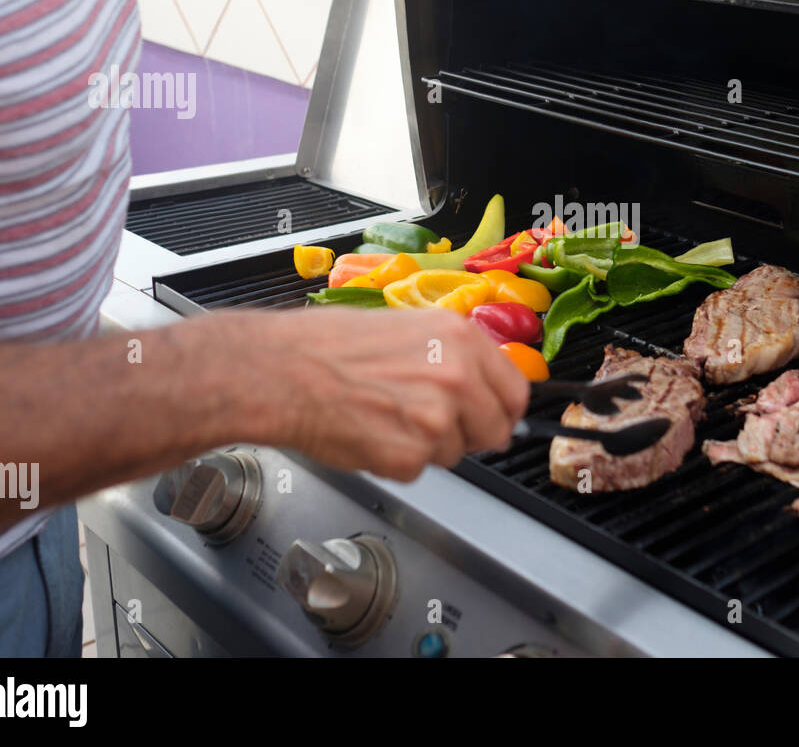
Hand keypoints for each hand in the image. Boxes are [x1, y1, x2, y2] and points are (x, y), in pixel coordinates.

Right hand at [232, 308, 529, 479]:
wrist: (283, 370)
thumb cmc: (329, 346)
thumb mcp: (409, 329)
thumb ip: (452, 357)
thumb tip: (479, 383)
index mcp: (462, 339)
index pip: (516, 392)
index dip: (501, 410)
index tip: (492, 416)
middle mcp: (458, 377)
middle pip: (496, 430)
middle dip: (468, 434)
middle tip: (429, 423)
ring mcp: (437, 419)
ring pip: (455, 453)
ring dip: (426, 446)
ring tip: (384, 417)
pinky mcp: (410, 456)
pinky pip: (418, 470)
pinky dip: (395, 461)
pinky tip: (369, 433)